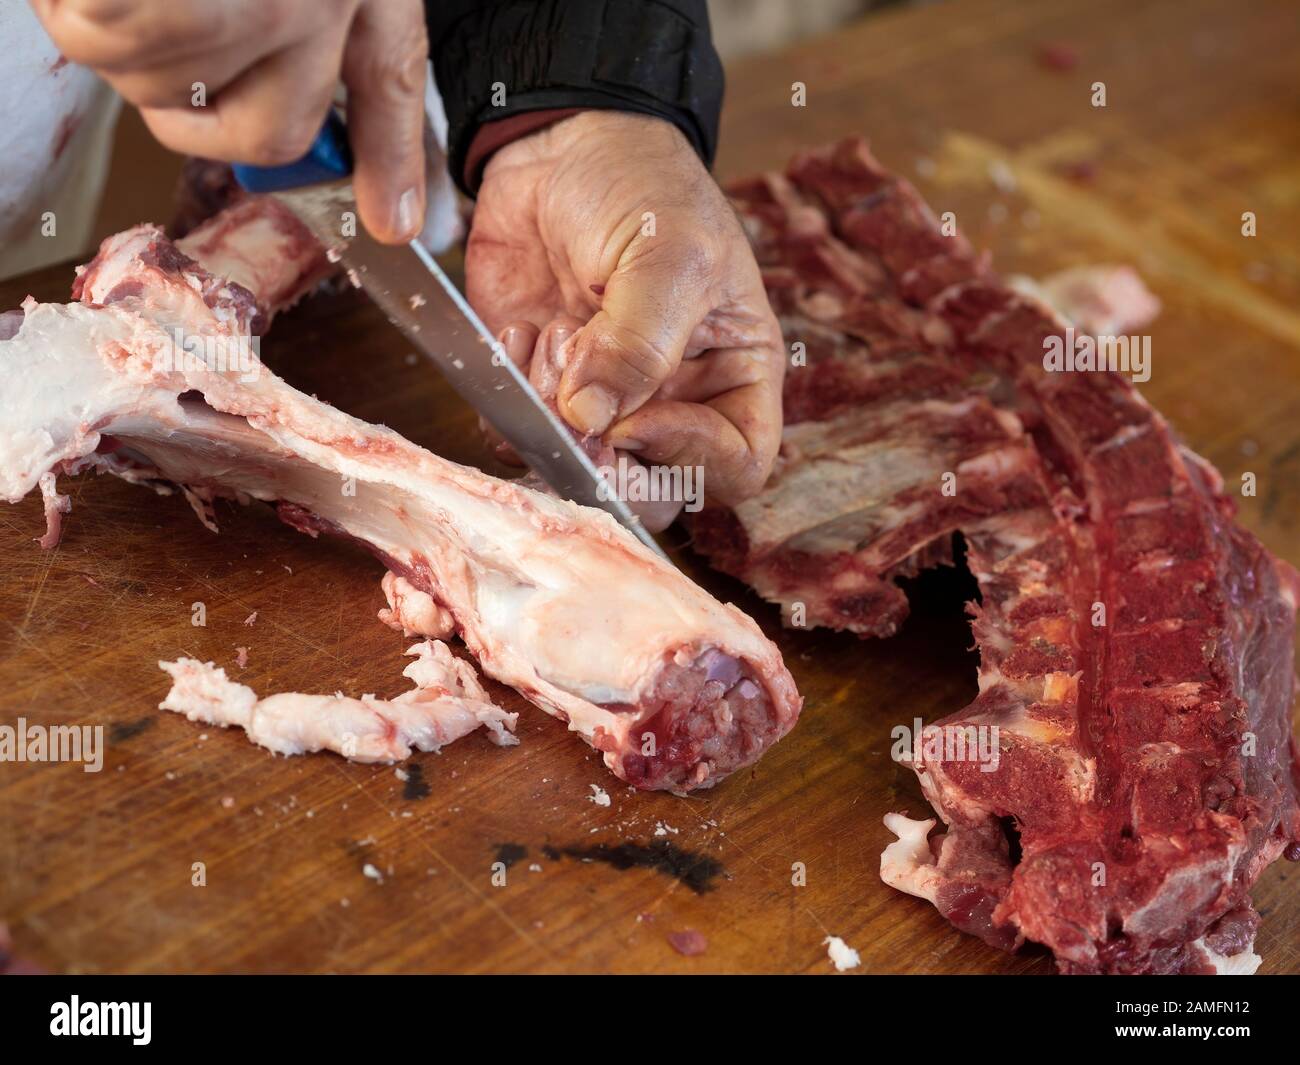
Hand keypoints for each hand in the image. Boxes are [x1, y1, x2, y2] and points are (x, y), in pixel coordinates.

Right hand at [31, 0, 427, 243]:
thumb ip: (318, 8)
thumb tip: (312, 126)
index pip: (387, 82)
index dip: (391, 159)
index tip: (394, 220)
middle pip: (267, 131)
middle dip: (190, 116)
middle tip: (140, 45)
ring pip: (167, 85)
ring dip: (109, 38)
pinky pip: (108, 39)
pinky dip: (72, 9)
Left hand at [467, 111, 784, 506]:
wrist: (560, 144)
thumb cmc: (643, 188)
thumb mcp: (669, 255)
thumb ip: (641, 342)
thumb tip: (593, 419)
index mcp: (733, 375)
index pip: (735, 465)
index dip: (691, 461)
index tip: (638, 420)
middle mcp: (673, 404)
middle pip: (657, 493)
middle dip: (610, 467)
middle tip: (575, 420)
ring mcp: (604, 404)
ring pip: (580, 476)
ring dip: (552, 424)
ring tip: (551, 337)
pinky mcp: (539, 391)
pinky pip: (520, 439)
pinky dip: (507, 404)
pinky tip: (517, 335)